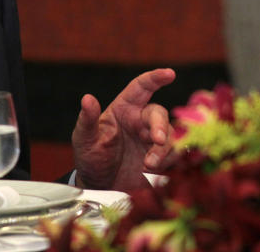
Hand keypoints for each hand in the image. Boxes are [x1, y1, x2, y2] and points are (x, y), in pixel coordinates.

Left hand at [71, 68, 175, 190]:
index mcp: (124, 108)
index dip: (155, 78)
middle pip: (159, 114)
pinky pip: (175, 153)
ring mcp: (153, 138)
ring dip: (163, 150)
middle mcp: (141, 120)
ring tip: (149, 165)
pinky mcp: (162, 156)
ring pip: (170, 135)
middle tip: (158, 141)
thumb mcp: (84, 139)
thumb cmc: (91, 157)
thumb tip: (87, 98)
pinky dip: (169, 161)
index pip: (142, 87)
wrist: (100, 187)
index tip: (169, 73)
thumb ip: (88, 119)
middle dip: (161, 127)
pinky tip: (153, 171)